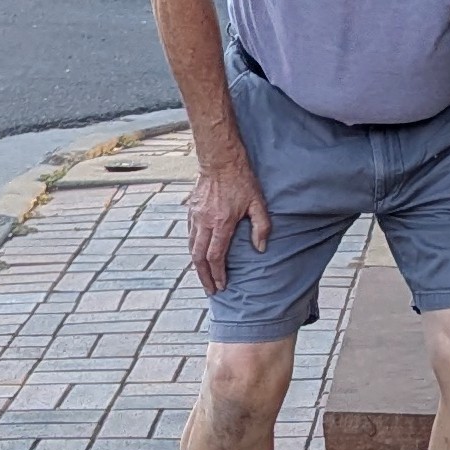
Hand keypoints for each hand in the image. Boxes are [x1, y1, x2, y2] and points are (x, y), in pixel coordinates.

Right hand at [188, 152, 270, 295]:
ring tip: (204, 276)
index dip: (218, 274)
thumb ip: (261, 227)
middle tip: (210, 289)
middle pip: (198, 257)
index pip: (215, 257)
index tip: (221, 285)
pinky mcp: (190, 210)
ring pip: (191, 247)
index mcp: (221, 223)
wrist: (220, 160)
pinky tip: (198, 254)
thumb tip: (261, 248)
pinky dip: (193, 248)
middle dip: (204, 276)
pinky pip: (189, 235)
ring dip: (197, 265)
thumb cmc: (241, 180)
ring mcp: (194, 216)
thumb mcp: (257, 202)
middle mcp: (204, 222)